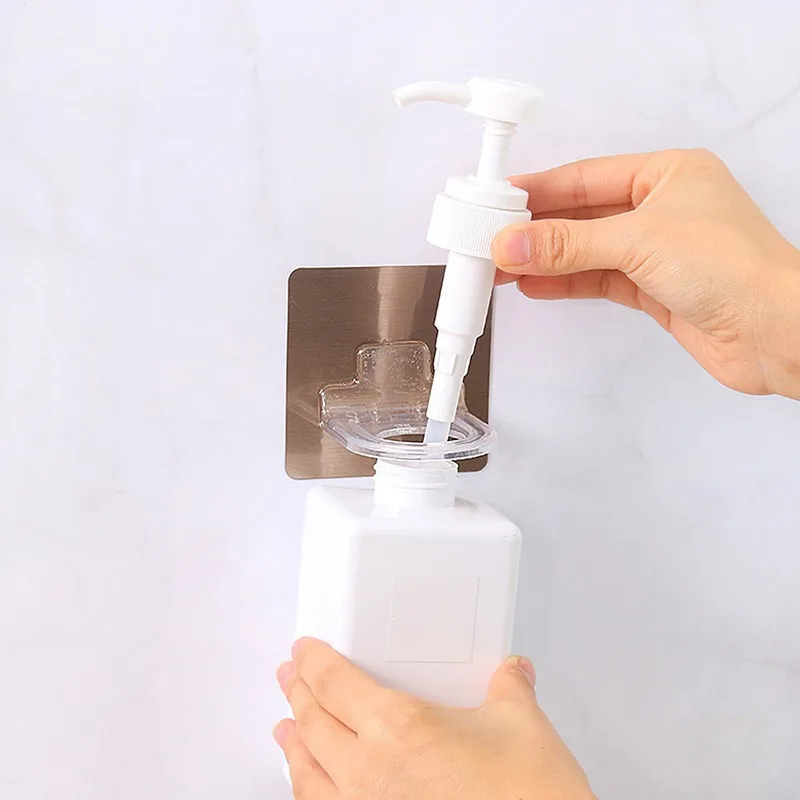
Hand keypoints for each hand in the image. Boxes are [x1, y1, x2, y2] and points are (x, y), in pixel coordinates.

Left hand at [274, 638, 594, 799]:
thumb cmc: (528, 797)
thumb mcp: (521, 723)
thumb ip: (508, 686)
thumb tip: (512, 670)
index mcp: (398, 727)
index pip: (334, 682)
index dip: (312, 662)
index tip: (303, 650)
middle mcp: (370, 771)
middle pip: (313, 723)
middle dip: (297, 694)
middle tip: (290, 677)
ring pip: (307, 774)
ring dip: (293, 745)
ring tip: (285, 729)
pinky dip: (309, 791)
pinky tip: (313, 787)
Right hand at [491, 149, 799, 399]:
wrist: (775, 332)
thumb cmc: (738, 269)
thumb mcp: (639, 241)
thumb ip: (568, 244)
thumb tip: (514, 241)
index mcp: (667, 174)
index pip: (585, 178)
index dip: (539, 190)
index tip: (499, 200)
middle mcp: (662, 209)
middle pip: (581, 215)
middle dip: (536, 229)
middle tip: (493, 237)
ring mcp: (657, 251)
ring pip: (586, 250)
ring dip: (545, 259)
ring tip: (504, 265)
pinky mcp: (654, 289)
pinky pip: (597, 280)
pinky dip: (564, 283)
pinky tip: (535, 285)